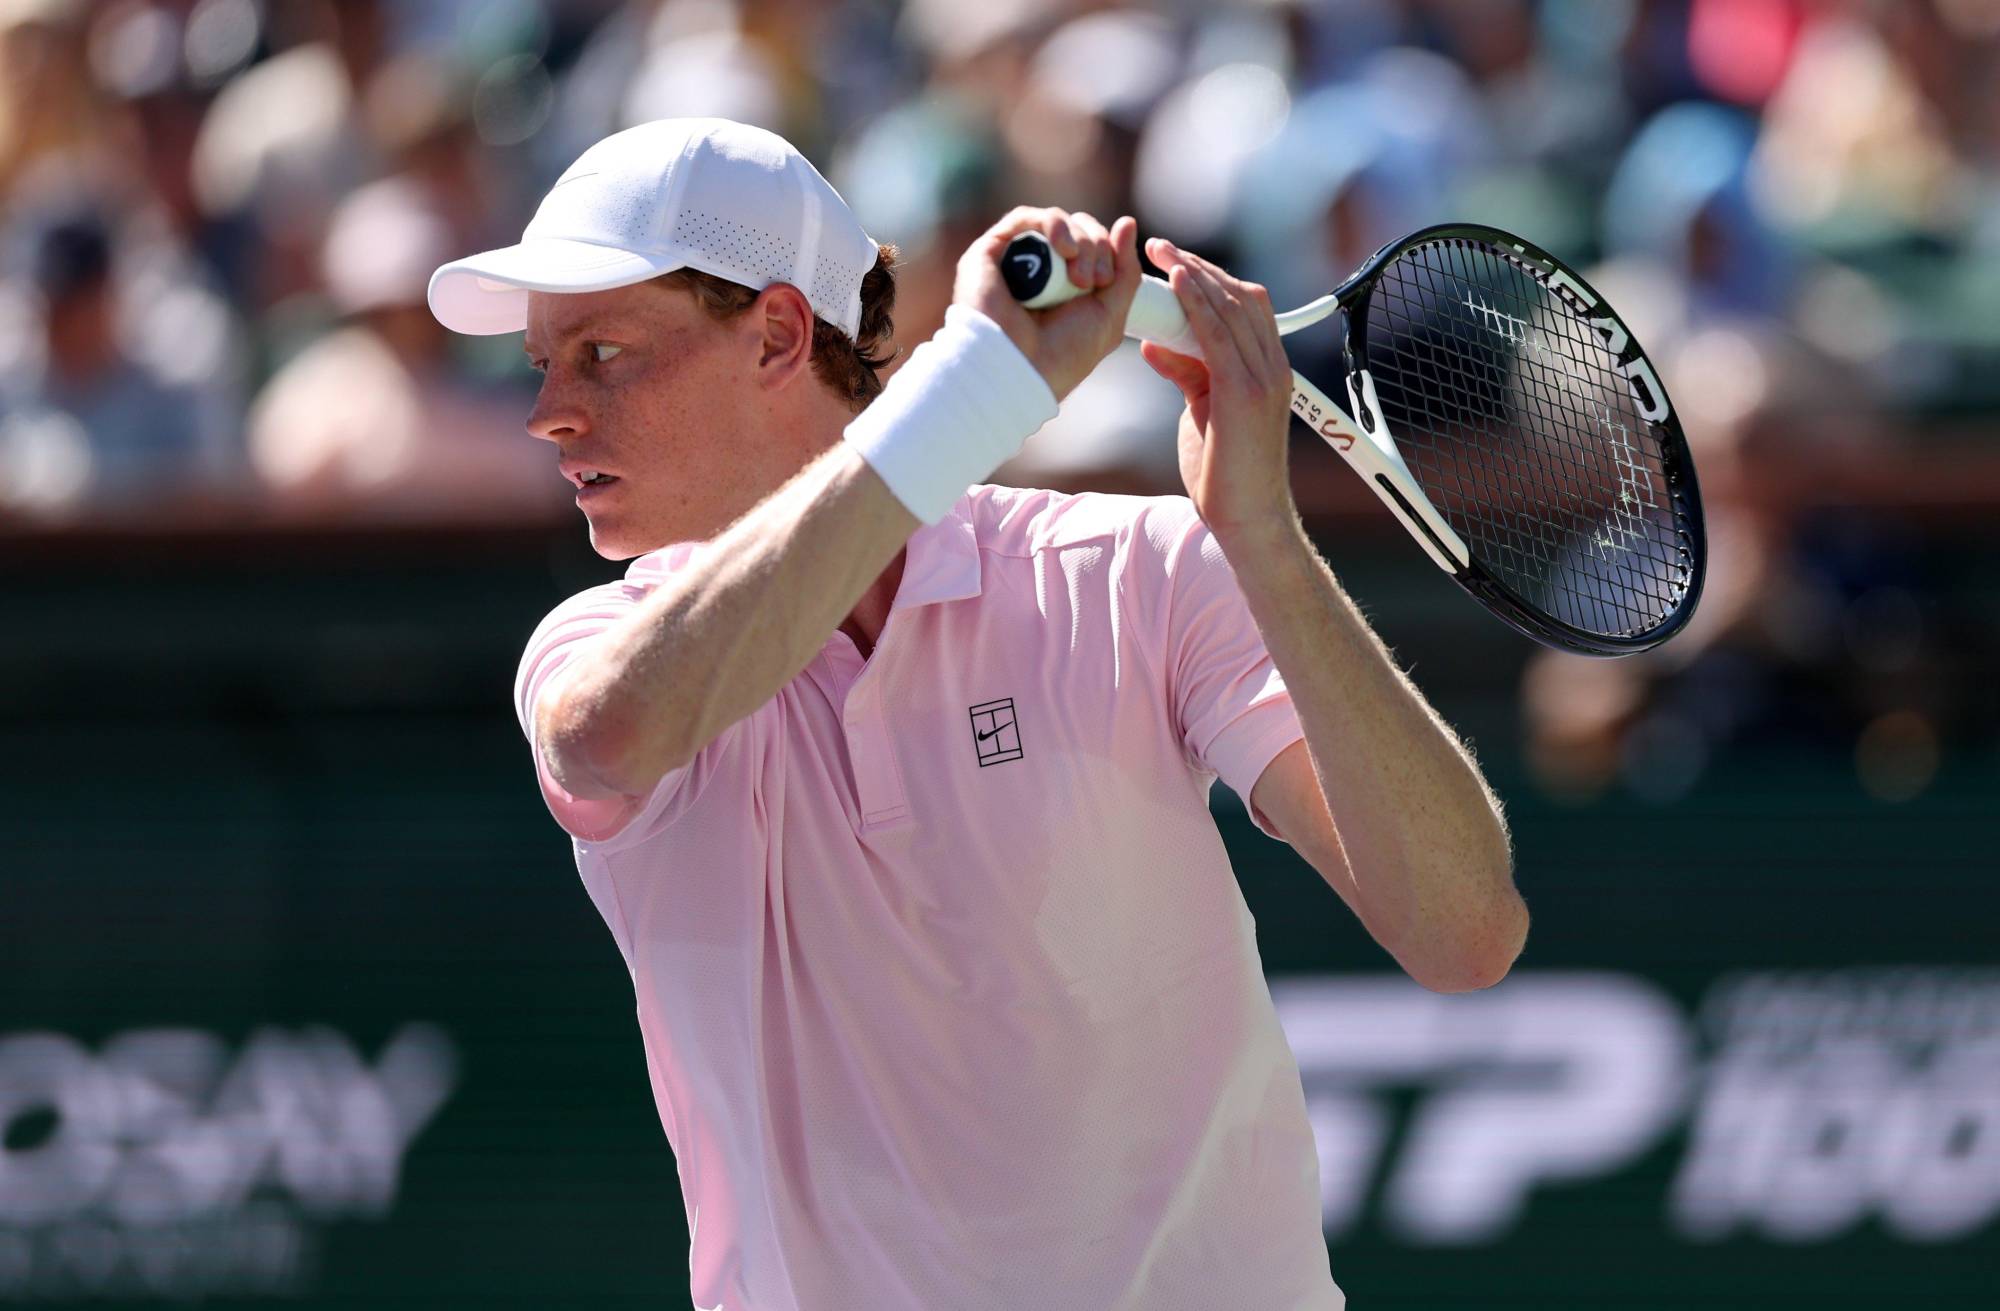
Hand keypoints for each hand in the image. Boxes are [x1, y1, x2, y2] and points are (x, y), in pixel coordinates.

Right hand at [954, 207, 1139, 401]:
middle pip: (1076, 229)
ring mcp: (1013, 259)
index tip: (1108, 281)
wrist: (1021, 371)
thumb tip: (1127, 222)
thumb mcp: (1110, 315)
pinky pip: (1024, 218)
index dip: (1108, 249)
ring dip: (1078, 239)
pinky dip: (1052, 224)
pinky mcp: (990, 252)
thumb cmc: (1062, 354)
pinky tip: (1065, 248)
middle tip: (1096, 281)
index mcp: (1064, 285)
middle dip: (1096, 245)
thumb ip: (1125, 271)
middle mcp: (1038, 269)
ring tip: (1079, 276)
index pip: (1091, 243)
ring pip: (1054, 221)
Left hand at [1138, 239, 1295, 545]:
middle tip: (1159, 247)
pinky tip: (1174, 282)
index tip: (1174, 262)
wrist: (1247, 519)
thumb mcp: (1201, 411)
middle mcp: (1271, 367)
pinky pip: (1218, 334)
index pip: (1246, 305)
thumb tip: (1158, 343)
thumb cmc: (1225, 474)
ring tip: (1159, 252)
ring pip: (1230, 306)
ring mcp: (1262, 379)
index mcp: (1267, 370)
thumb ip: (1187, 373)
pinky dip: (1196, 302)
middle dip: (1198, 266)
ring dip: (1192, 274)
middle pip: (1240, 295)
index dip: (1210, 277)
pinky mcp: (1244, 393)